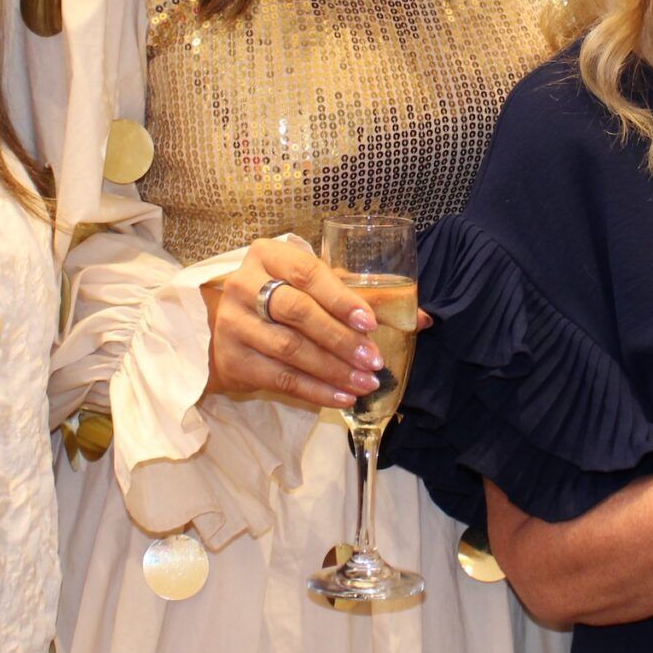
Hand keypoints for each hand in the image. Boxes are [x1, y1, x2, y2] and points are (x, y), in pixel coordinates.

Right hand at [203, 235, 383, 408]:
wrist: (230, 332)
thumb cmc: (283, 302)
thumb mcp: (313, 288)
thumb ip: (360, 297)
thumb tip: (423, 319)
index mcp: (268, 255)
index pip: (308, 273)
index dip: (341, 299)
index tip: (370, 323)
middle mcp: (244, 285)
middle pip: (298, 312)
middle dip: (341, 339)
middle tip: (374, 360)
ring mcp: (233, 323)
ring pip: (290, 348)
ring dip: (333, 370)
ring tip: (365, 383)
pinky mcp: (232, 359)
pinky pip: (280, 378)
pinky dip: (315, 390)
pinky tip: (341, 397)